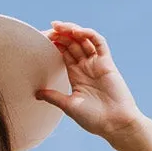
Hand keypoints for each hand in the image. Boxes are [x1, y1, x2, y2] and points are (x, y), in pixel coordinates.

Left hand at [38, 23, 144, 144]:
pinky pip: (99, 43)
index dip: (54, 44)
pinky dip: (89, 34)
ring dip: (72, 30)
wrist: (115, 124)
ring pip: (84, 39)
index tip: (42, 40)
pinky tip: (77, 32)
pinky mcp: (107, 63)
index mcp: (75, 75)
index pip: (64, 52)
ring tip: (59, 26)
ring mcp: (97, 63)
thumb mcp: (68, 106)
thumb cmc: (93, 118)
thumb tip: (36, 93)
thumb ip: (53, 96)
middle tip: (49, 29)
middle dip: (61, 34)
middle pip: (72, 43)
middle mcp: (86, 66)